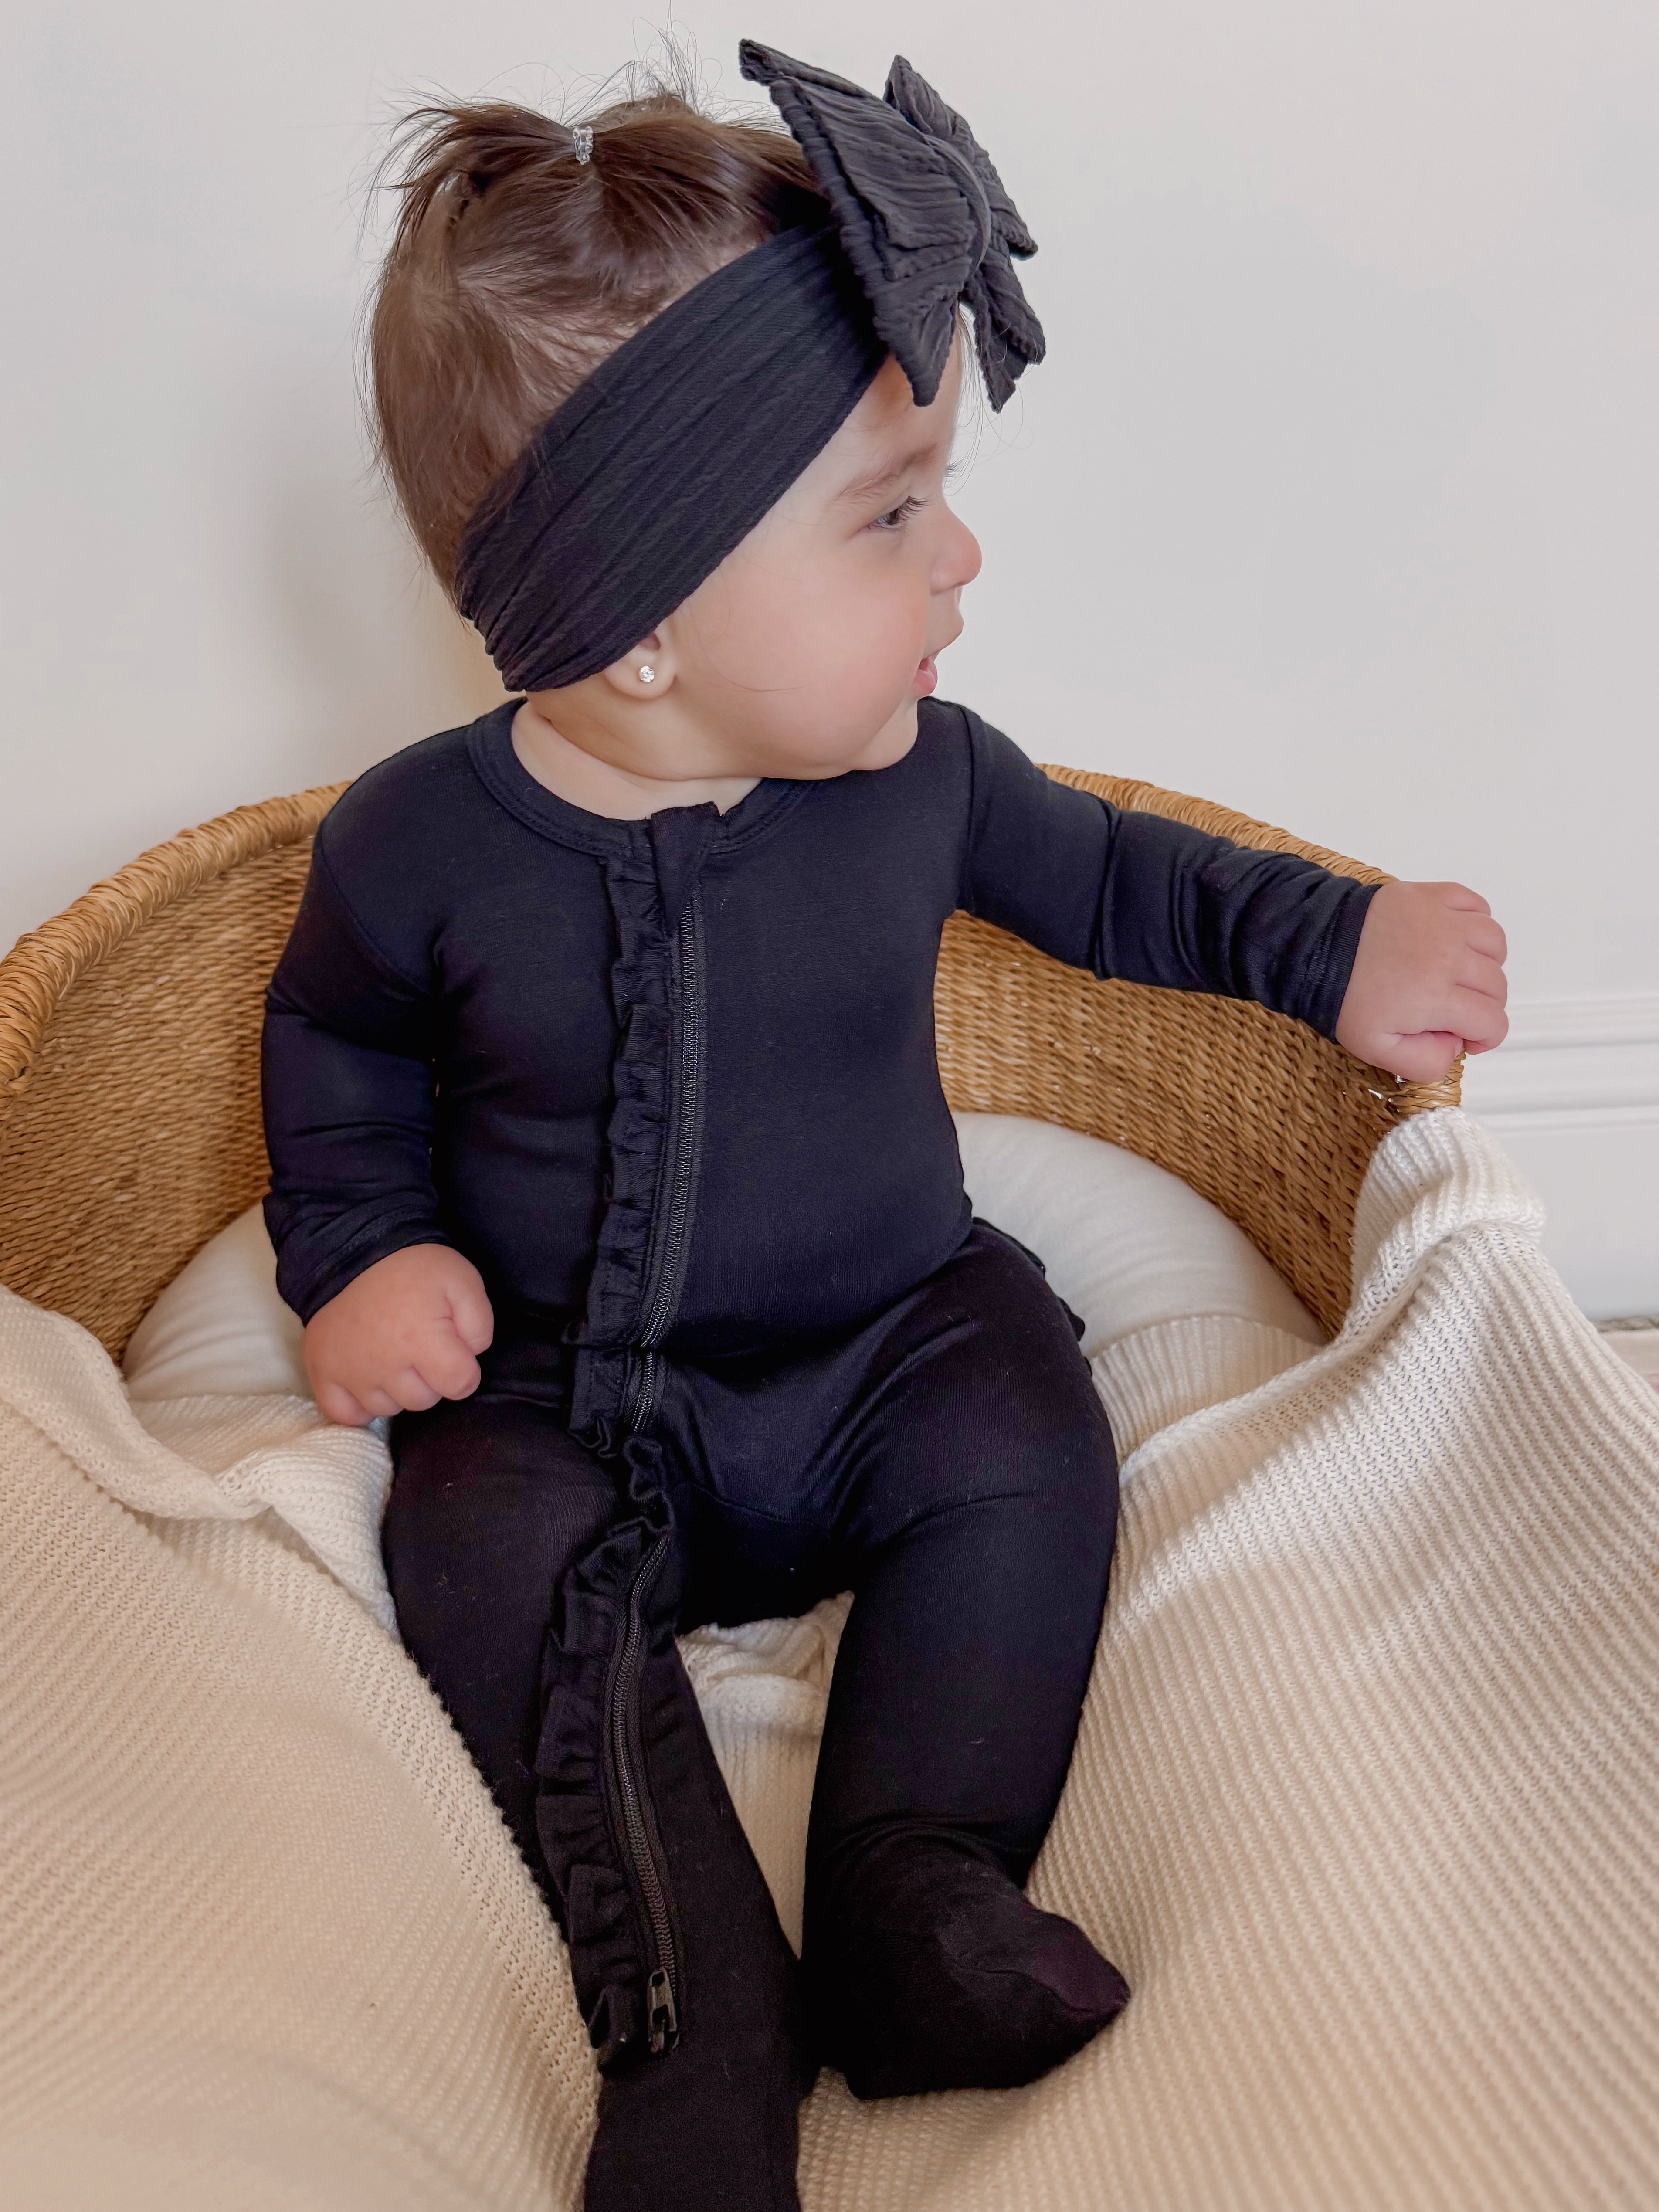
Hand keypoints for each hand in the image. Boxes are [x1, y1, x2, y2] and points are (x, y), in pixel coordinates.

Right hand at [303, 1244, 493, 1426]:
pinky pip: (346, 1414)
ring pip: (388, 1408)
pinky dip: (360, 1403)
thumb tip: (471, 1358)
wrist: (356, 1252)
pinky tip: (369, 1379)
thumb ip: (479, 1325)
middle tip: (420, 1346)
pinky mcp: (322, 1372)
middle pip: (424, 1400)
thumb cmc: (414, 1269)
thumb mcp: (463, 1281)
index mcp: (420, 1339)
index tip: (453, 1350)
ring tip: (393, 1353)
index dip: (464, 1368)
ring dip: (396, 1388)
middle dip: (430, 1378)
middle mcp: (383, 1362)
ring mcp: (349, 1371)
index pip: (460, 1385)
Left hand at [1334, 880, 1507, 1084]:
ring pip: (1495, 943)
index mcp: (1436, 996)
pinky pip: (1476, 905)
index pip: (1492, 1022)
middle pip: (1496, 986)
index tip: (1468, 1039)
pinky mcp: (1431, 896)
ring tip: (1459, 975)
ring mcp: (1442, 921)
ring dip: (1486, 963)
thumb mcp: (1376, 1048)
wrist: (1313, 947)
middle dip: (1483, 1006)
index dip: (1485, 1038)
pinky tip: (1457, 939)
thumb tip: (1455, 1049)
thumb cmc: (1341, 995)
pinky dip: (1476, 922)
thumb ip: (1424, 1062)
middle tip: (1456, 1011)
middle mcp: (1448, 956)